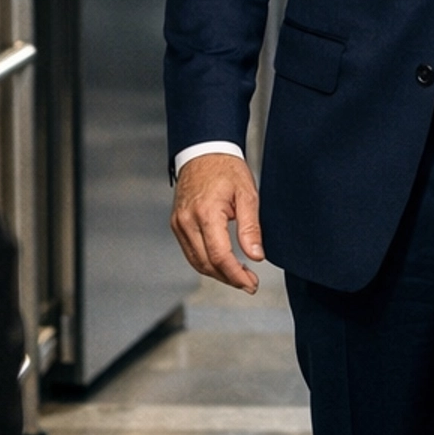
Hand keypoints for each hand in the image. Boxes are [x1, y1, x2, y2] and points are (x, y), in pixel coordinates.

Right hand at [171, 152, 264, 291]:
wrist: (203, 151)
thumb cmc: (226, 168)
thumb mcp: (247, 194)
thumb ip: (251, 227)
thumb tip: (256, 255)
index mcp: (206, 213)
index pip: (219, 256)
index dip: (236, 275)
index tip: (251, 283)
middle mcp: (187, 221)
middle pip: (206, 264)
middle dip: (229, 278)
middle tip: (249, 284)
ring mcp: (179, 223)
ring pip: (196, 261)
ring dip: (217, 274)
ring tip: (239, 277)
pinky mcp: (177, 224)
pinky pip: (190, 251)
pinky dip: (206, 263)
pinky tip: (222, 264)